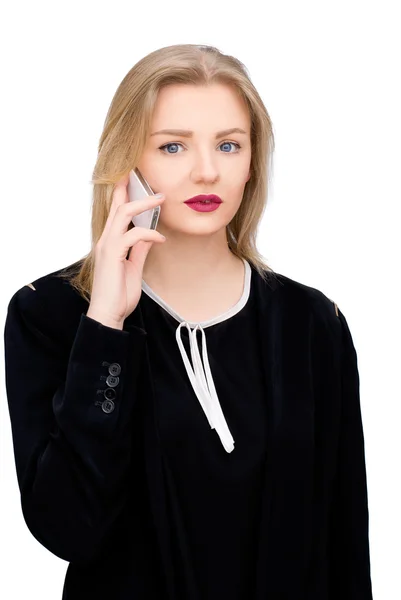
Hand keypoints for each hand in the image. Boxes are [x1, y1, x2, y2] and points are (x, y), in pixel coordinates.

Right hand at [87, 174, 165, 328]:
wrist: (108, 315)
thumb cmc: (119, 295)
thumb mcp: (133, 268)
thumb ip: (139, 250)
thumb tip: (149, 235)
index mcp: (110, 243)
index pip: (115, 212)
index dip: (124, 193)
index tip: (135, 179)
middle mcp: (106, 240)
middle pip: (117, 205)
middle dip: (132, 188)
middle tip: (151, 180)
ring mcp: (107, 246)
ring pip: (123, 213)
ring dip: (144, 204)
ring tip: (161, 200)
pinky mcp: (112, 254)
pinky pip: (132, 235)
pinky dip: (149, 233)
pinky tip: (160, 238)